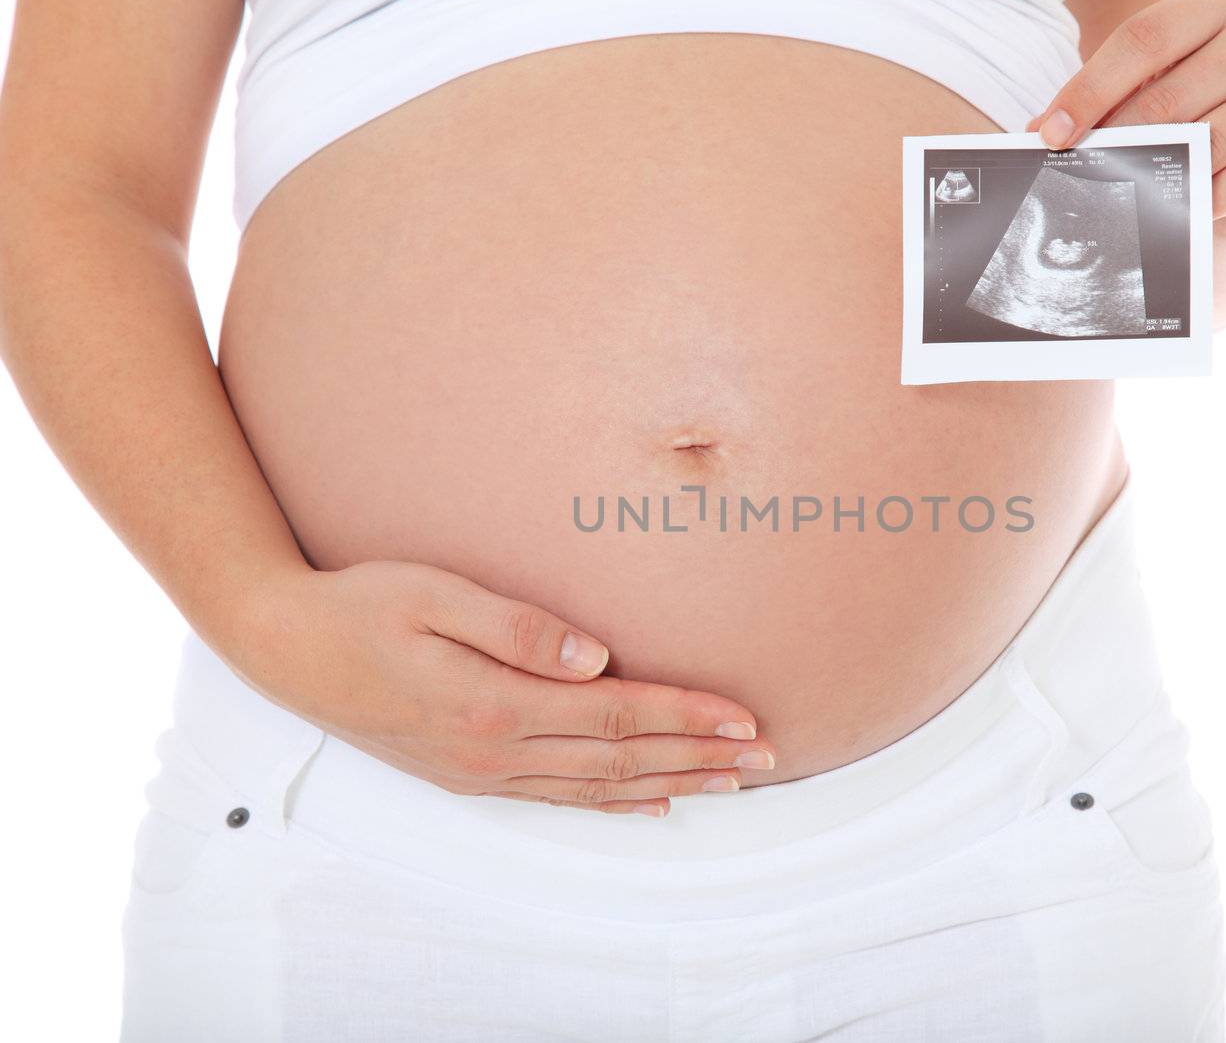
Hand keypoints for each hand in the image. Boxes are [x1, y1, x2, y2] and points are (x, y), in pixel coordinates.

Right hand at [229, 561, 775, 816]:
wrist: (284, 647)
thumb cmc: (360, 607)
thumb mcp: (434, 596)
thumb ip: (517, 627)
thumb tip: (596, 656)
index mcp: (495, 705)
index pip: (617, 716)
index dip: (687, 716)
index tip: (744, 715)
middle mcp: (495, 751)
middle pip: (621, 760)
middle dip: (700, 755)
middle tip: (766, 753)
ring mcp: (481, 771)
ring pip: (598, 787)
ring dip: (671, 782)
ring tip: (730, 779)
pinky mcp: (468, 773)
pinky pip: (558, 797)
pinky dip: (613, 804)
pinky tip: (649, 804)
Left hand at [1027, 0, 1225, 218]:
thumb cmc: (1204, 109)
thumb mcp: (1159, 86)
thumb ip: (1110, 98)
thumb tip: (1042, 131)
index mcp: (1219, 3)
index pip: (1143, 40)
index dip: (1090, 88)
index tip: (1049, 134)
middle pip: (1171, 96)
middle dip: (1117, 143)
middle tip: (1080, 178)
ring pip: (1209, 142)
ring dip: (1160, 177)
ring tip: (1126, 202)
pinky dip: (1206, 202)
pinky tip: (1179, 215)